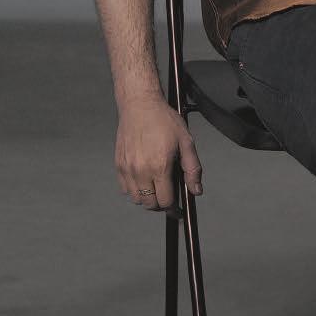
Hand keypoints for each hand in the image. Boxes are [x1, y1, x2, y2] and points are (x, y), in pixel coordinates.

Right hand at [115, 96, 202, 217]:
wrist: (139, 105)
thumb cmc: (164, 120)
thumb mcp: (186, 142)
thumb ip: (193, 169)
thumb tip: (196, 191)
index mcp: (159, 166)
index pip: (165, 201)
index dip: (174, 209)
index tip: (179, 210)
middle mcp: (140, 170)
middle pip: (150, 204)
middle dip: (161, 205)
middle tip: (169, 197)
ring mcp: (127, 168)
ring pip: (136, 199)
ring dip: (148, 198)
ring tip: (157, 188)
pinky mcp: (119, 164)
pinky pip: (125, 189)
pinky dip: (135, 190)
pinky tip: (145, 180)